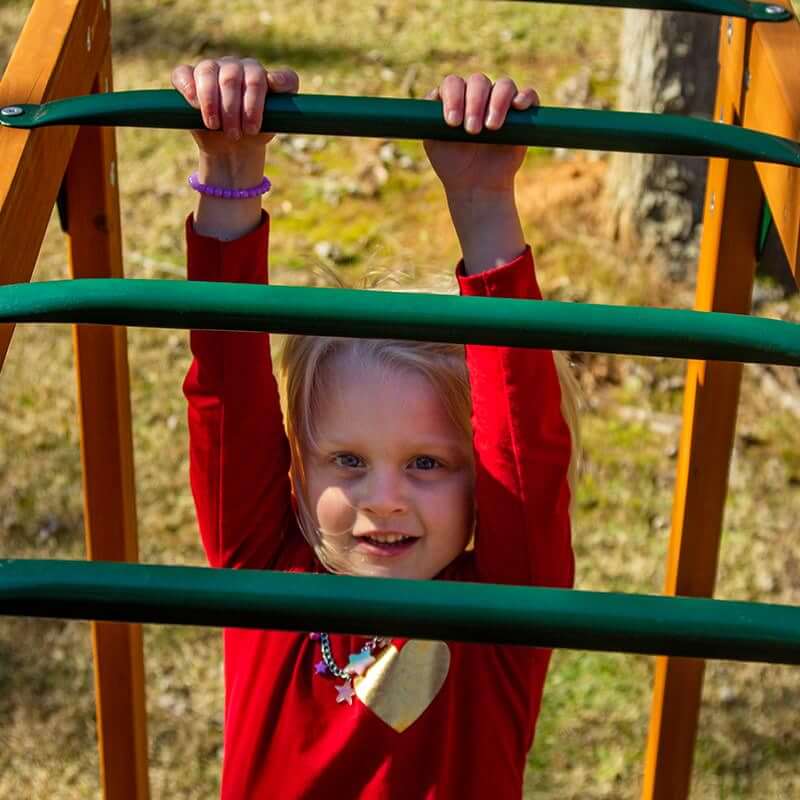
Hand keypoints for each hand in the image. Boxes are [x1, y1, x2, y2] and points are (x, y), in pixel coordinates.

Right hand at [171, 58, 299, 160]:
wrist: (232, 148)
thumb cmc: (256, 130)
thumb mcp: (278, 117)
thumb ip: (286, 93)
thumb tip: (272, 80)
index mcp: (256, 73)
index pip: (257, 78)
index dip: (254, 103)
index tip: (253, 128)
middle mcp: (234, 67)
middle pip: (232, 77)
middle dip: (232, 109)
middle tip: (235, 135)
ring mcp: (210, 70)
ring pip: (207, 72)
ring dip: (211, 102)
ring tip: (215, 126)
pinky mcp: (188, 79)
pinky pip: (183, 74)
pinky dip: (188, 88)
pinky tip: (194, 104)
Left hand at [423, 74, 538, 195]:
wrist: (477, 186)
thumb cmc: (453, 164)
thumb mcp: (434, 144)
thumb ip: (429, 121)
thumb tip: (434, 98)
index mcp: (456, 98)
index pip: (454, 84)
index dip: (453, 98)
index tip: (452, 123)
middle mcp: (478, 96)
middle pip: (478, 81)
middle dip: (474, 103)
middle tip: (472, 131)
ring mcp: (501, 103)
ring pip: (504, 85)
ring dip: (497, 102)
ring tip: (491, 128)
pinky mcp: (522, 115)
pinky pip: (528, 95)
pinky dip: (525, 97)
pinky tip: (518, 107)